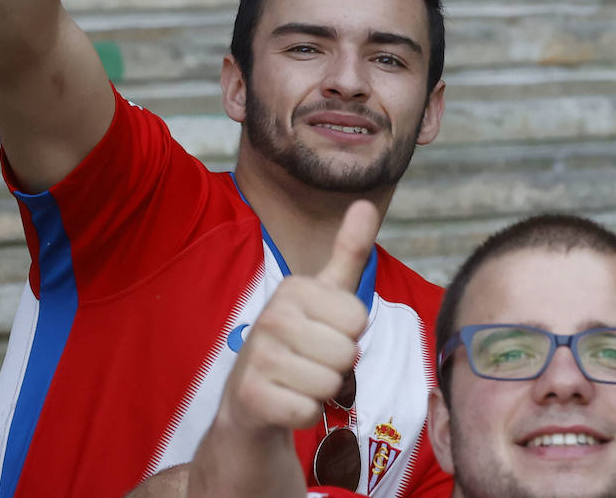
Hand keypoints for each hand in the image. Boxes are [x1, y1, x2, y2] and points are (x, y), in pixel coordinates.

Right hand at [218, 201, 380, 435]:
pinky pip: (308, 411)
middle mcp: (272, 316)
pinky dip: (303, 413)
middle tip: (310, 361)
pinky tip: (285, 400)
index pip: (358, 320)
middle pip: (347, 353)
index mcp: (294, 288)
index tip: (324, 333)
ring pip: (330, 384)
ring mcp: (258, 356)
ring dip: (320, 391)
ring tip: (298, 380)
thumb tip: (365, 203)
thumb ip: (349, 250)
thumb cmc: (299, 341)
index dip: (349, 334)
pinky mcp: (252, 396)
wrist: (250, 398)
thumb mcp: (326, 294)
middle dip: (337, 366)